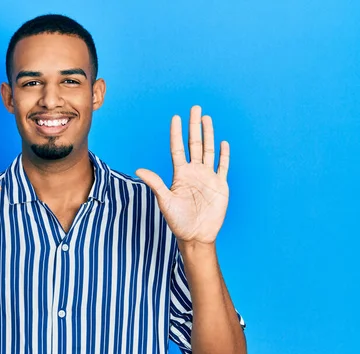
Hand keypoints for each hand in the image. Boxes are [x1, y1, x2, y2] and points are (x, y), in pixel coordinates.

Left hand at [136, 105, 228, 243]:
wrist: (196, 235)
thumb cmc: (178, 220)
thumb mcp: (165, 200)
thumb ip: (155, 183)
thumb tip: (139, 169)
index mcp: (180, 174)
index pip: (178, 148)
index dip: (177, 133)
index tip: (176, 118)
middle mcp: (194, 172)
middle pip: (194, 144)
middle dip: (194, 126)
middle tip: (195, 108)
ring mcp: (208, 177)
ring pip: (209, 150)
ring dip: (208, 134)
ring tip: (207, 118)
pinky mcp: (220, 185)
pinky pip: (222, 166)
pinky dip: (224, 155)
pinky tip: (223, 142)